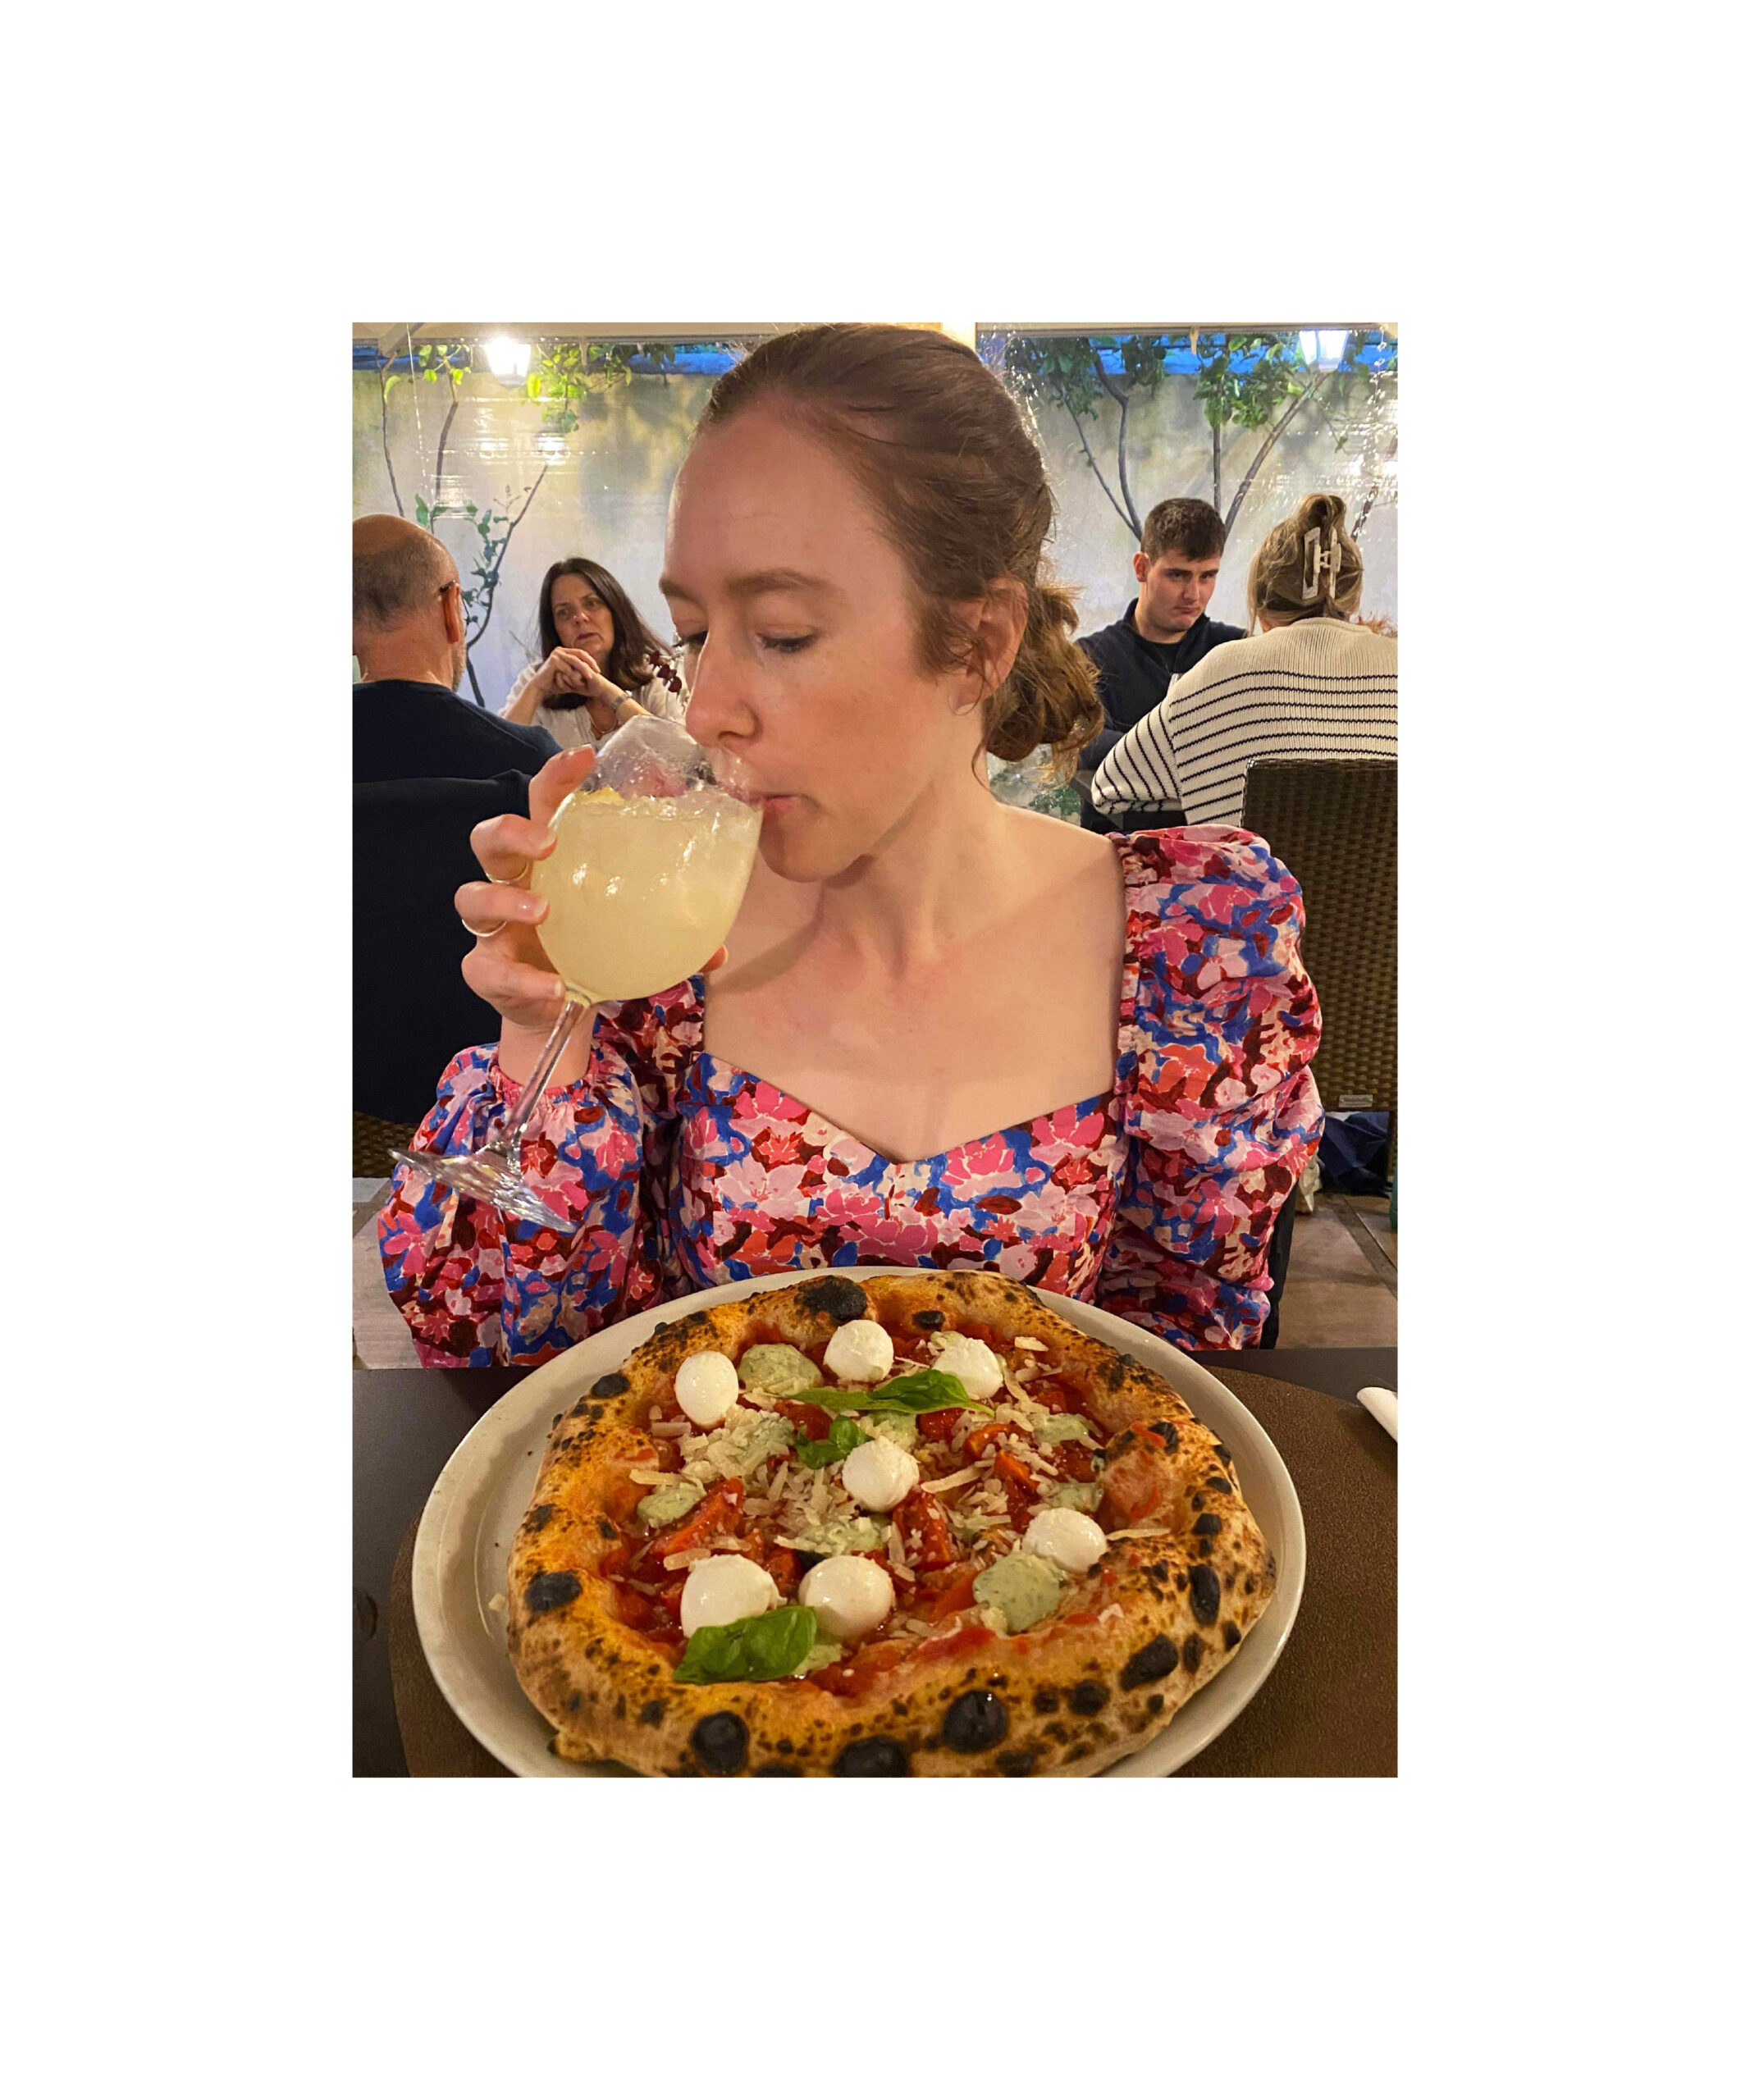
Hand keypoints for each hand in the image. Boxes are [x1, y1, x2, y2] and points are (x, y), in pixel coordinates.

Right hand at [454, 746, 727, 1059]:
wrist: (557, 1013)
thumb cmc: (592, 954)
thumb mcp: (632, 937)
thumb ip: (670, 937)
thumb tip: (719, 947)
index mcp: (551, 862)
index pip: (544, 803)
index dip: (556, 776)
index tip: (583, 755)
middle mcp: (514, 885)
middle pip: (490, 838)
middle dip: (513, 831)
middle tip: (550, 843)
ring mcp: (494, 928)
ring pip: (472, 897)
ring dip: (505, 900)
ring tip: (543, 912)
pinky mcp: (488, 971)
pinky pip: (490, 969)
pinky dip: (521, 979)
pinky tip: (553, 987)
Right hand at [532, 647, 609, 704]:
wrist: (540, 687)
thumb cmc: (555, 683)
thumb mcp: (569, 675)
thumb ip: (578, 671)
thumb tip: (593, 671)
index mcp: (564, 651)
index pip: (581, 653)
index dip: (591, 661)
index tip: (598, 670)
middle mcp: (560, 650)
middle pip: (579, 654)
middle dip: (590, 663)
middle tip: (598, 672)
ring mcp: (556, 654)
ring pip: (574, 660)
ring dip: (584, 669)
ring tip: (591, 676)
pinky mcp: (553, 660)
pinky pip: (567, 667)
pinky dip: (572, 674)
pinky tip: (576, 680)